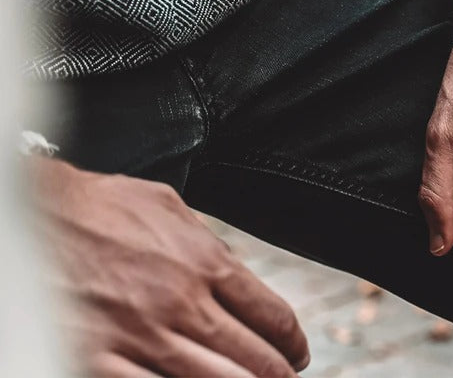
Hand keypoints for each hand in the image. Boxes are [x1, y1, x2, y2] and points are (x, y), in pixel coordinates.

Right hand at [30, 158, 308, 376]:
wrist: (42, 214)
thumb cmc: (105, 206)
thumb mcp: (172, 208)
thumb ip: (208, 244)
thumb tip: (235, 273)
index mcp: (205, 262)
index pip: (270, 314)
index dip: (292, 341)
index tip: (296, 352)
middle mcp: (181, 303)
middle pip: (252, 358)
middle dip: (277, 375)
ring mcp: (142, 336)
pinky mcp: (98, 360)